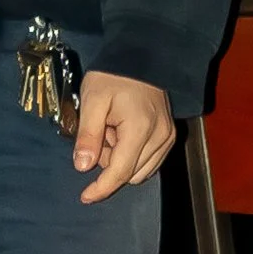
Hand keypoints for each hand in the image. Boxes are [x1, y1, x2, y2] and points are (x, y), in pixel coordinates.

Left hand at [72, 67, 174, 202]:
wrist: (140, 56)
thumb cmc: (113, 76)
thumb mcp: (93, 100)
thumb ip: (88, 135)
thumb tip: (82, 167)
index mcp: (141, 129)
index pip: (120, 172)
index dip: (101, 188)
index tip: (85, 197)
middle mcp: (160, 138)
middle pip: (130, 173)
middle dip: (108, 163)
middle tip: (99, 132)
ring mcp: (168, 138)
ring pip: (141, 170)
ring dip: (120, 159)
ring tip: (110, 129)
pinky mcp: (169, 136)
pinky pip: (150, 160)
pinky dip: (132, 155)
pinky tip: (122, 132)